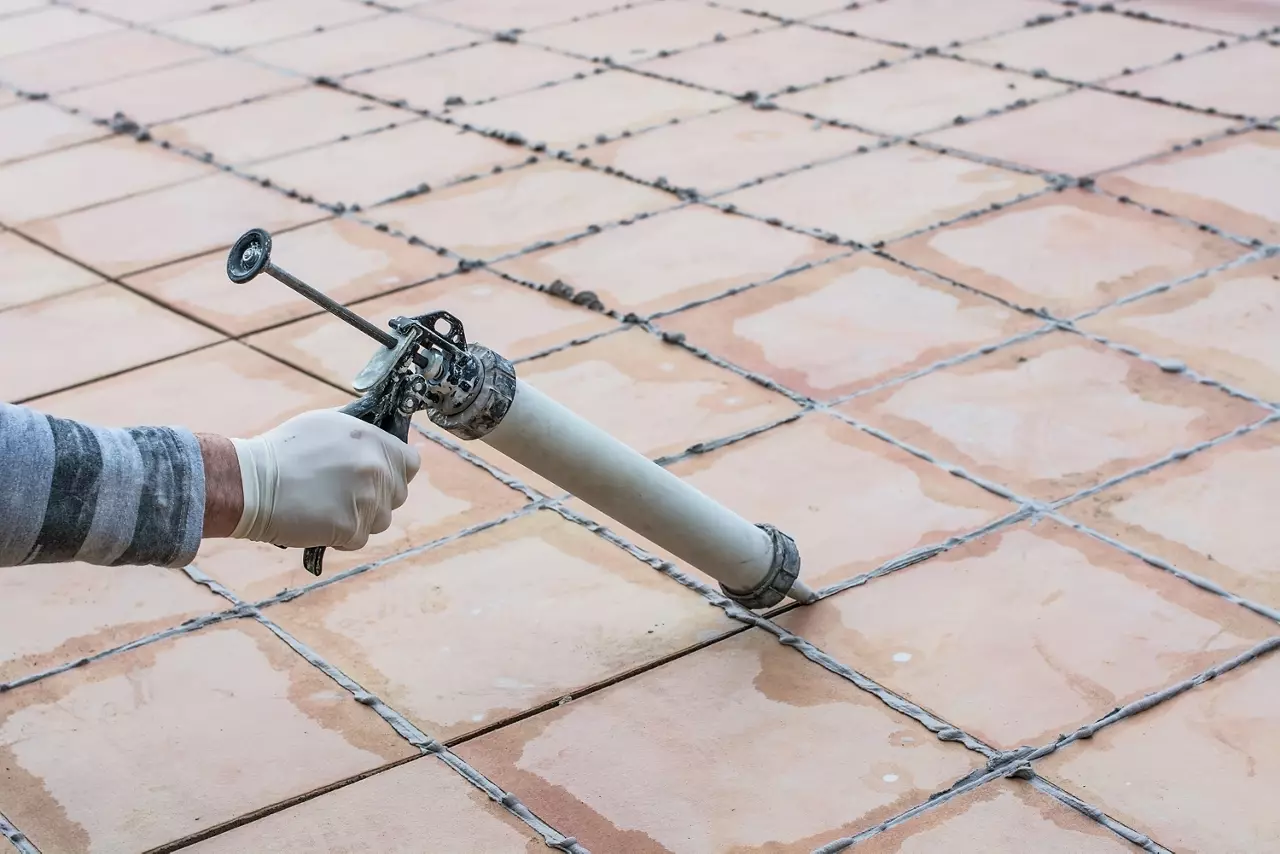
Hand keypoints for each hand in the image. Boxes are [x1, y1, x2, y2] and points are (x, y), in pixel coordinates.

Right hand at [215, 410, 420, 549]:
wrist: (251, 482)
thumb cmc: (283, 451)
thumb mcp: (327, 424)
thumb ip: (361, 433)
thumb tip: (379, 435)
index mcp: (373, 442)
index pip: (411, 463)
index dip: (396, 471)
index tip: (379, 477)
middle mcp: (376, 470)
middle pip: (397, 495)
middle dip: (376, 497)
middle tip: (342, 493)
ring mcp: (366, 500)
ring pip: (380, 520)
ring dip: (359, 518)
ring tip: (326, 506)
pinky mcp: (350, 528)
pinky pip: (357, 539)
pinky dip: (340, 536)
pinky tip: (317, 521)